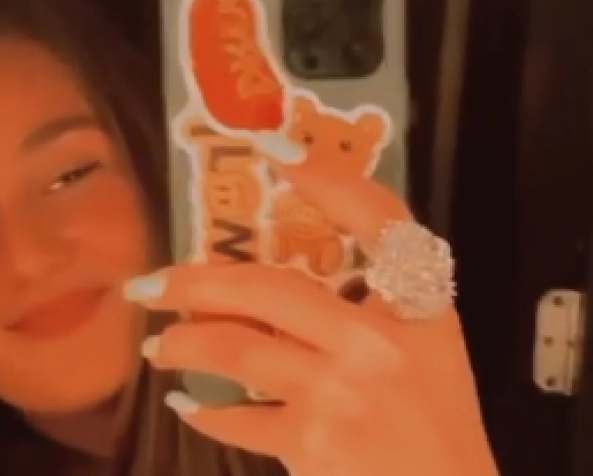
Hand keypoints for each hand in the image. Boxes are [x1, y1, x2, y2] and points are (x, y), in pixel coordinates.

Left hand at [124, 159, 496, 475]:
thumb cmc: (440, 424)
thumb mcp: (432, 347)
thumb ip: (378, 305)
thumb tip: (285, 279)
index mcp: (417, 305)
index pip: (377, 219)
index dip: (326, 179)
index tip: (276, 151)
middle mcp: (377, 338)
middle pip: (268, 287)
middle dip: (195, 282)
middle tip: (152, 285)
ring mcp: (340, 390)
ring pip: (236, 348)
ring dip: (184, 344)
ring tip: (160, 347)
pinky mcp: (312, 441)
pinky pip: (239, 417)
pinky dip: (207, 412)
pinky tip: (189, 405)